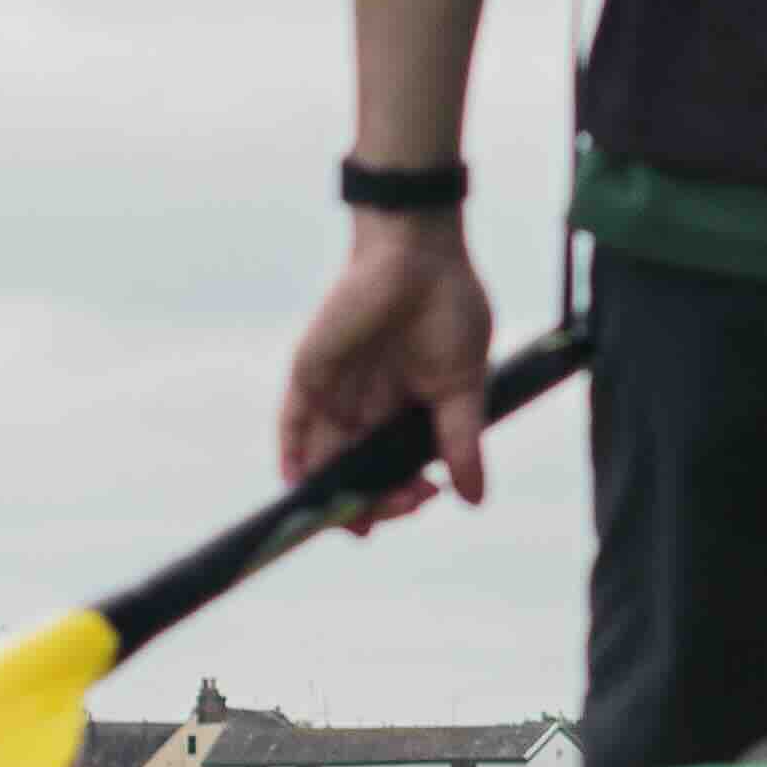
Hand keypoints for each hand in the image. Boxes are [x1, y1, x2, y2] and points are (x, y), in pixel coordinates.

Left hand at [281, 217, 495, 527]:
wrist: (419, 254)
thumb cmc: (449, 308)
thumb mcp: (463, 385)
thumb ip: (461, 441)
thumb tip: (474, 499)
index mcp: (406, 412)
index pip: (397, 470)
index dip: (404, 495)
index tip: (427, 495)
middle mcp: (367, 409)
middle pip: (359, 474)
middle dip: (376, 503)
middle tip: (401, 504)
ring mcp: (335, 395)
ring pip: (324, 461)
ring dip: (338, 494)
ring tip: (360, 512)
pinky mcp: (308, 375)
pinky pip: (291, 425)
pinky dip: (291, 458)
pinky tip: (301, 487)